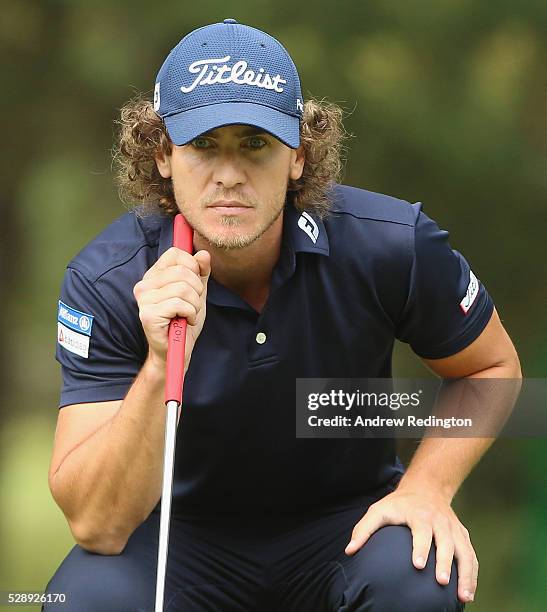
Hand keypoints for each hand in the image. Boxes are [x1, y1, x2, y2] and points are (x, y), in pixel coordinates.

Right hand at [133, 247, 210, 368]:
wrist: (177, 350)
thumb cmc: (184, 321)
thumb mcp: (197, 293)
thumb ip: (201, 273)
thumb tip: (204, 254)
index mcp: (153, 276)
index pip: (175, 254)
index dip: (193, 267)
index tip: (195, 285)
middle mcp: (144, 285)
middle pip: (182, 272)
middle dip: (197, 290)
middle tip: (192, 305)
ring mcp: (144, 300)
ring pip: (183, 288)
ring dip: (194, 304)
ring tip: (189, 314)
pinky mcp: (148, 315)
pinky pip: (180, 304)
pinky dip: (190, 313)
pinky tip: (185, 321)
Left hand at [344, 486, 477, 603]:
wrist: (426, 488)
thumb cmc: (398, 504)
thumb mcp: (379, 510)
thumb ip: (364, 529)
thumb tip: (349, 551)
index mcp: (419, 515)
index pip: (422, 532)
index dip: (421, 548)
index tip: (418, 565)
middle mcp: (440, 521)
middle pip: (446, 542)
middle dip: (445, 563)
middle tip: (441, 582)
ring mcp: (453, 528)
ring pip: (464, 551)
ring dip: (465, 574)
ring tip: (463, 596)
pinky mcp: (462, 535)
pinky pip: (471, 556)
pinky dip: (472, 574)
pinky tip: (468, 593)